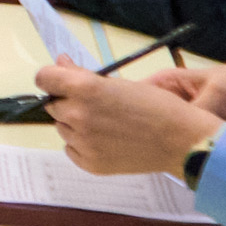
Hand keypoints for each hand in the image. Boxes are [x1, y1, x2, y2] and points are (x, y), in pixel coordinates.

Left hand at [41, 62, 223, 179]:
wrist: (181, 142)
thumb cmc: (157, 107)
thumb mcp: (119, 83)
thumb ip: (82, 74)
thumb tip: (60, 62)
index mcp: (84, 89)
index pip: (44, 78)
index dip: (52, 77)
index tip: (60, 80)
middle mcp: (77, 115)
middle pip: (53, 104)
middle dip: (67, 102)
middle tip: (95, 105)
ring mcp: (82, 142)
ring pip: (62, 127)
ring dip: (75, 124)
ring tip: (106, 124)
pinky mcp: (89, 163)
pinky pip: (71, 149)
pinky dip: (82, 144)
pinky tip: (106, 141)